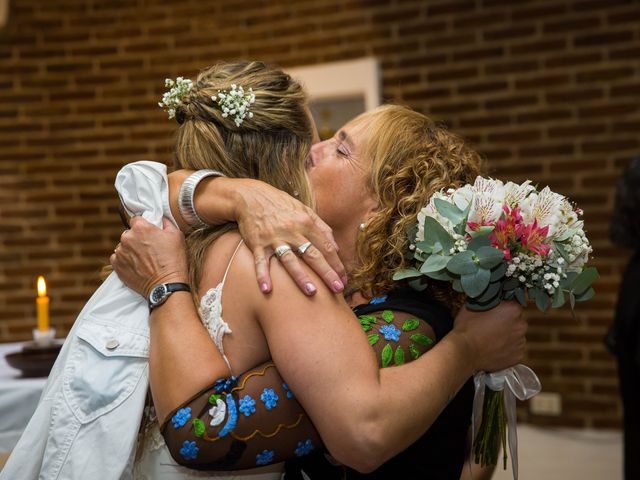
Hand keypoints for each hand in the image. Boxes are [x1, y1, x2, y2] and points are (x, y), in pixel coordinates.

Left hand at [110, 216, 187, 297]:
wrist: (166, 285)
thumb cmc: (173, 261)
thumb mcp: (177, 235)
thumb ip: (166, 222)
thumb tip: (160, 218)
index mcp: (141, 228)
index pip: (136, 219)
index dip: (143, 226)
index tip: (148, 233)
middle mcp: (127, 238)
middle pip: (129, 233)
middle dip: (137, 239)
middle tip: (148, 249)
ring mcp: (120, 252)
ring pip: (123, 246)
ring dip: (130, 250)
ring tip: (143, 260)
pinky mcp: (117, 265)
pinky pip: (118, 258)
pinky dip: (125, 261)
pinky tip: (136, 266)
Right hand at [230, 179, 347, 294]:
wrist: (250, 197)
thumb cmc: (280, 204)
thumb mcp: (304, 209)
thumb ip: (321, 226)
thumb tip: (336, 246)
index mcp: (306, 223)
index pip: (326, 246)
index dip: (336, 263)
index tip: (344, 277)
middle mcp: (292, 231)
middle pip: (313, 255)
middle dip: (327, 273)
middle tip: (338, 288)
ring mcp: (274, 238)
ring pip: (290, 259)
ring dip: (300, 276)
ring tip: (311, 292)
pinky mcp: (257, 243)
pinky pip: (260, 261)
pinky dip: (262, 275)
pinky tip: (267, 289)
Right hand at [453, 301, 526, 372]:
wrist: (464, 352)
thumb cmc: (467, 328)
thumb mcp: (474, 305)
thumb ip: (488, 300)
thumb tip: (490, 298)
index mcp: (513, 309)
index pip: (513, 304)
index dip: (502, 308)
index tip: (494, 312)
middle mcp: (521, 325)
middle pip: (516, 321)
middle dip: (507, 322)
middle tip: (491, 326)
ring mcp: (520, 342)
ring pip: (516, 336)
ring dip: (507, 336)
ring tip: (491, 339)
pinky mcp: (518, 356)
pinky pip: (515, 350)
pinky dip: (507, 350)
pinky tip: (494, 349)